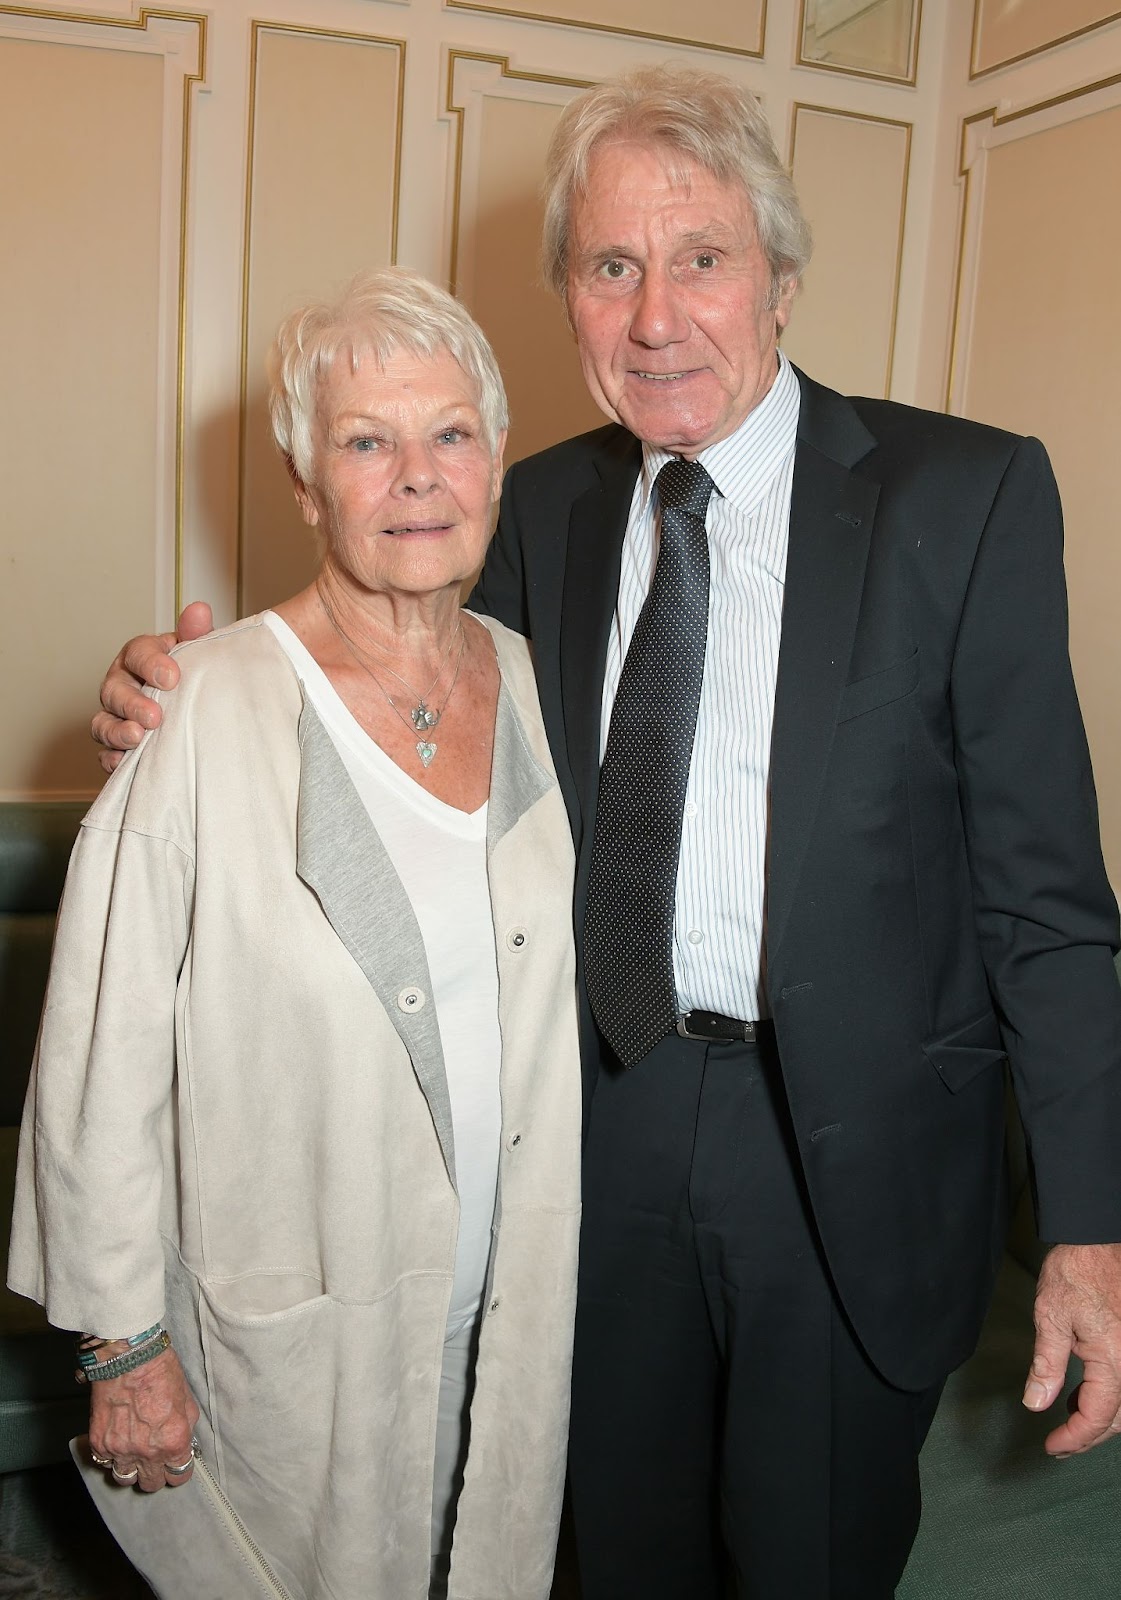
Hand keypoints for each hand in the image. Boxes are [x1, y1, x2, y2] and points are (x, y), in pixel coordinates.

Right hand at [89, 1346, 200, 1491]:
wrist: (128, 1356)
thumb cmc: (160, 1370)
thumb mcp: (186, 1398)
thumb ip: (186, 1426)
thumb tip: (185, 1440)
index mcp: (174, 1441)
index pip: (179, 1475)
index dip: (178, 1470)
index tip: (175, 1465)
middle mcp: (148, 1451)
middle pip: (151, 1483)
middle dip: (155, 1474)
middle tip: (155, 1461)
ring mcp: (121, 1450)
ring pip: (125, 1479)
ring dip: (130, 1470)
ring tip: (133, 1456)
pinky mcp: (99, 1443)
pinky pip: (104, 1463)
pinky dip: (110, 1457)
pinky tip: (116, 1443)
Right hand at [91, 601, 213, 773]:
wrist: (192, 703)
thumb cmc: (190, 674)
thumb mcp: (196, 652)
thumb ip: (195, 633)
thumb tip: (200, 610)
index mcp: (140, 656)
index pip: (138, 653)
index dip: (151, 664)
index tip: (172, 677)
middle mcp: (122, 684)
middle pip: (114, 690)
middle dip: (132, 703)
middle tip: (153, 716)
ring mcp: (115, 715)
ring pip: (102, 722)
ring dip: (117, 731)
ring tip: (137, 738)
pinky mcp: (116, 744)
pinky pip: (105, 752)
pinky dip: (111, 758)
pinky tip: (123, 762)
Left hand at [1023, 1241, 1120, 1454]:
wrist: (1099, 1238)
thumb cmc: (1077, 1270)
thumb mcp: (1051, 1317)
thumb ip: (1046, 1365)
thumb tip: (1037, 1402)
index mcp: (1114, 1359)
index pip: (1097, 1417)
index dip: (1074, 1438)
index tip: (1052, 1446)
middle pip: (1119, 1418)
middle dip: (1089, 1434)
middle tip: (1061, 1440)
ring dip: (1103, 1416)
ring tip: (1070, 1415)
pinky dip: (1111, 1395)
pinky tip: (1087, 1392)